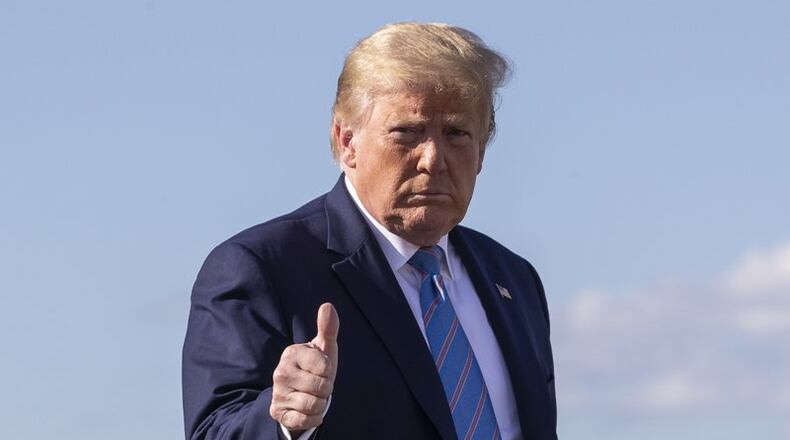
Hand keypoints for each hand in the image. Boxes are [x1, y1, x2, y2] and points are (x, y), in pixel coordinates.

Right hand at [270, 303, 338, 433]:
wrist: (300, 393)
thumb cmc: (316, 367)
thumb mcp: (324, 348)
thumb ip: (328, 328)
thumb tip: (327, 305)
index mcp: (291, 353)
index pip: (325, 367)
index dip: (329, 371)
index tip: (321, 369)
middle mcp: (280, 372)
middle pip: (321, 388)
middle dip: (326, 389)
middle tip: (318, 384)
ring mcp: (278, 393)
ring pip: (314, 405)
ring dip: (320, 404)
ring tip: (313, 396)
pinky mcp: (278, 413)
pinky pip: (305, 420)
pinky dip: (313, 418)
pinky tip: (308, 410)